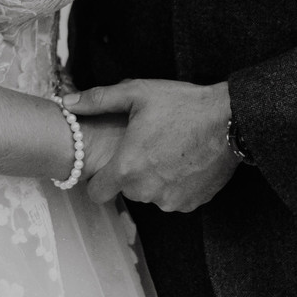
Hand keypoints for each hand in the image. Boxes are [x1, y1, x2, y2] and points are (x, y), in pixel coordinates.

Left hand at [66, 78, 236, 212]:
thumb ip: (98, 100)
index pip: (97, 193)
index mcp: (127, 168)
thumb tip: (68, 103)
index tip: (109, 164)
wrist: (228, 120)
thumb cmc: (182, 104)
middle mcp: (146, 191)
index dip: (99, 179)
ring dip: (154, 178)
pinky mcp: (191, 203)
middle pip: (126, 190)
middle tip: (146, 145)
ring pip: (151, 195)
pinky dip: (176, 183)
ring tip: (169, 148)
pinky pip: (174, 197)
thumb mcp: (137, 93)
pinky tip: (185, 158)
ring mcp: (170, 200)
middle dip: (131, 172)